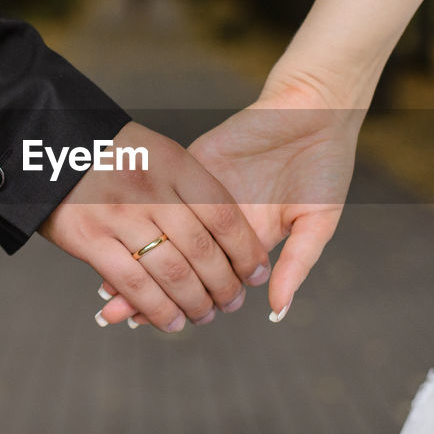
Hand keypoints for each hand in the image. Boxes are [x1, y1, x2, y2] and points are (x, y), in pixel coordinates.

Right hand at [40, 122, 269, 332]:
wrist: (52, 145)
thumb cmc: (113, 153)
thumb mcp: (158, 152)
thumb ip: (190, 188)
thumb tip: (228, 236)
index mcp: (175, 164)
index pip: (224, 215)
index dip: (246, 251)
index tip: (258, 273)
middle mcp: (151, 190)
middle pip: (202, 249)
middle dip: (225, 285)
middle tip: (233, 302)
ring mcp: (119, 215)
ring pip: (173, 272)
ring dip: (195, 302)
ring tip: (205, 315)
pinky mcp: (89, 238)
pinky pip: (133, 284)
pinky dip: (157, 310)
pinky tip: (172, 321)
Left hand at [98, 75, 358, 325]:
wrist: (316, 108)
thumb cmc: (326, 166)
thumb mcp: (317, 221)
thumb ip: (296, 264)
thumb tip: (276, 311)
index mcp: (249, 241)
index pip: (210, 281)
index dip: (185, 303)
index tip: (159, 325)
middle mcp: (219, 222)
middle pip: (177, 263)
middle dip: (149, 290)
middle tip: (117, 316)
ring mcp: (203, 193)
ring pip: (162, 232)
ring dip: (135, 258)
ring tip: (107, 289)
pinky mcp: (194, 163)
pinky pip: (162, 192)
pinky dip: (140, 216)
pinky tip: (118, 235)